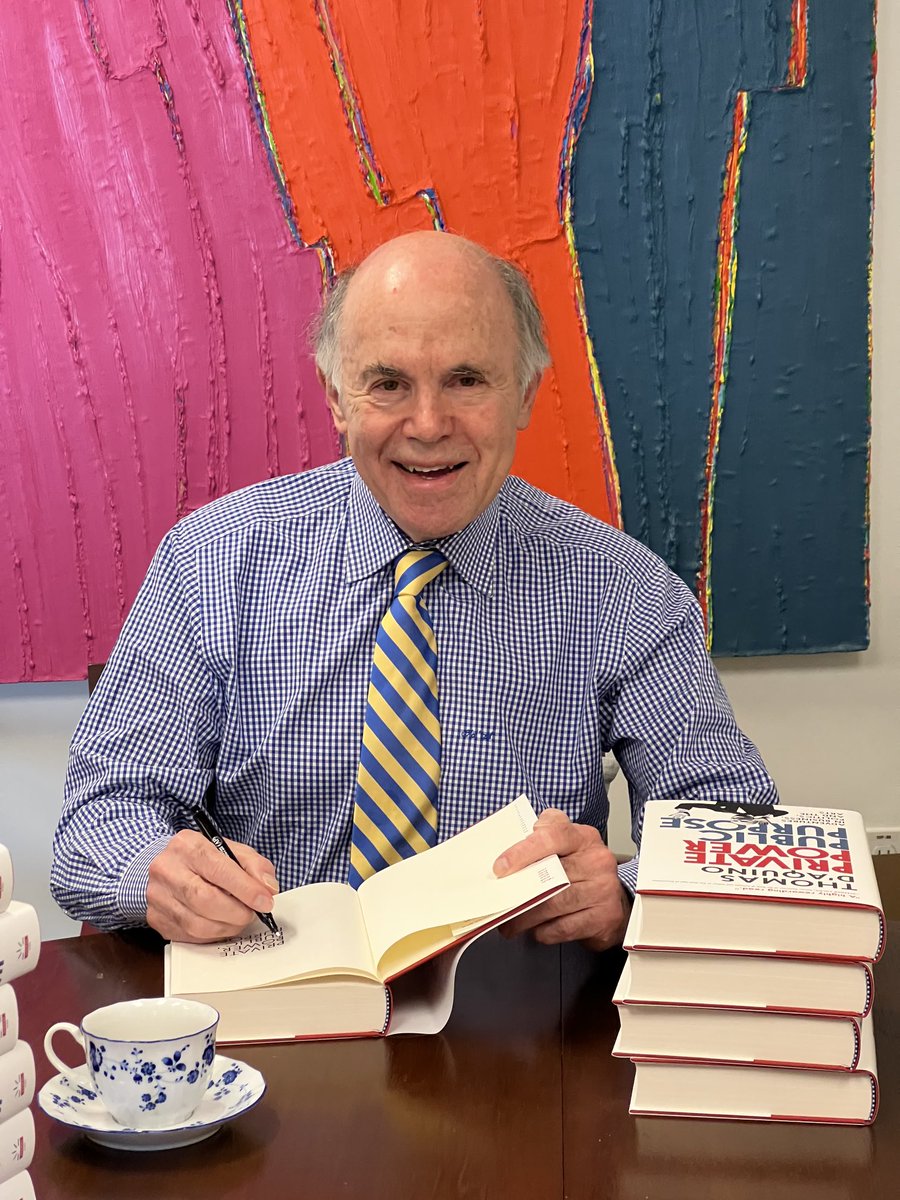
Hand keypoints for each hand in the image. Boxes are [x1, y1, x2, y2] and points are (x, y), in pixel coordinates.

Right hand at [146, 830, 278, 942]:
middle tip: (252, 914)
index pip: (219, 869)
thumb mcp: (230, 849)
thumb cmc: (202, 858)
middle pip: (205, 899)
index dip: (246, 889)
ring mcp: (157, 896)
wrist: (167, 865)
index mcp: (187, 845)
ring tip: (239, 919)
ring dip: (227, 927)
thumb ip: (254, 865)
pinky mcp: (156, 918)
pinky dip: (212, 934)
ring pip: (197, 923)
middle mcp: (166, 869)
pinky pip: (189, 936)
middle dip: (237, 912)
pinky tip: (222, 925)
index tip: (265, 901)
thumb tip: (268, 889)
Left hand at [493, 809, 630, 951]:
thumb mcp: (565, 846)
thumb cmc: (581, 870)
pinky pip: (564, 927)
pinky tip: (536, 930)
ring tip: (510, 923)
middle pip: (549, 875)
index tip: (500, 868)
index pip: (552, 835)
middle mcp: (597, 860)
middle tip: (498, 903)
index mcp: (583, 837)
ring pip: (553, 905)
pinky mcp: (604, 918)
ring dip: (525, 917)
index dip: (523, 851)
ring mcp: (603, 889)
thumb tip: (504, 858)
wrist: (614, 899)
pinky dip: (544, 931)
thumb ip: (538, 840)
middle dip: (517, 892)